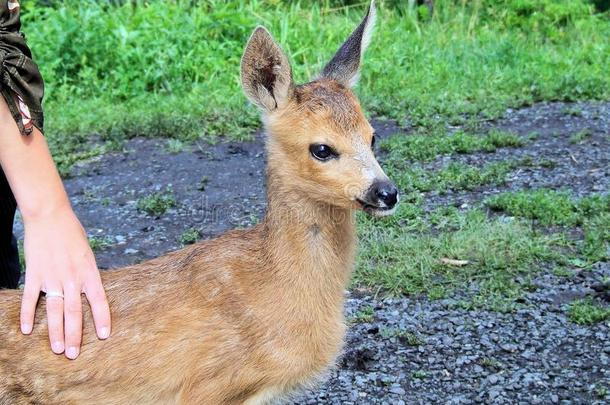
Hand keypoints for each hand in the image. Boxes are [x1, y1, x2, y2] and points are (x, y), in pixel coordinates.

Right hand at [20, 207, 110, 358]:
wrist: (50, 215)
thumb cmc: (72, 233)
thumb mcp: (88, 253)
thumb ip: (88, 274)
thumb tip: (89, 292)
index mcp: (89, 271)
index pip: (99, 300)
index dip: (102, 319)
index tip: (105, 336)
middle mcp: (72, 278)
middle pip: (75, 312)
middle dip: (75, 335)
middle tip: (74, 355)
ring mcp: (52, 277)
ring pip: (55, 310)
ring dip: (55, 331)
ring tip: (57, 350)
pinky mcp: (35, 274)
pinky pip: (31, 299)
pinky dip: (28, 315)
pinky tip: (27, 331)